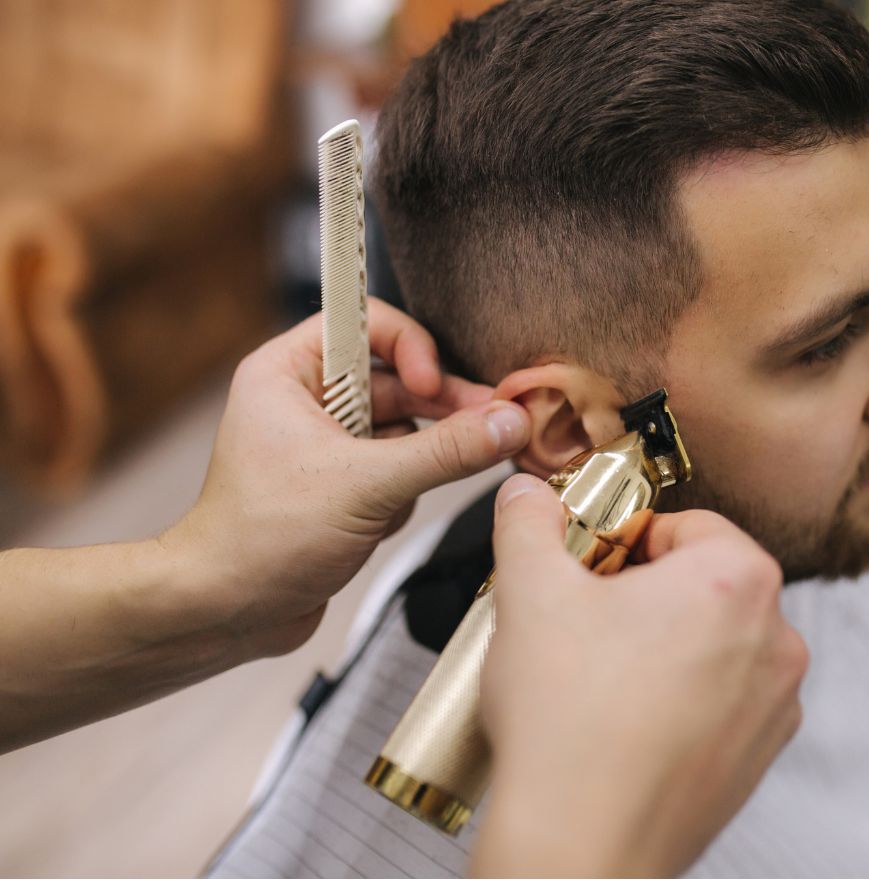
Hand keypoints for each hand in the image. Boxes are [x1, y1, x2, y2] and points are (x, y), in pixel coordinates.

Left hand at [160, 298, 530, 657]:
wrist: (225, 612)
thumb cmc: (261, 538)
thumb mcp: (366, 486)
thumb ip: (445, 451)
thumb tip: (508, 422)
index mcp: (288, 373)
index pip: (365, 322)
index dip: (410, 346)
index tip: (435, 383)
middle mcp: (307, 401)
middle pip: (398, 379)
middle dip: (440, 407)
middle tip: (493, 424)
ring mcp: (327, 446)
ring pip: (406, 428)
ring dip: (421, 460)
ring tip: (420, 488)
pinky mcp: (344, 487)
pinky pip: (400, 469)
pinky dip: (404, 494)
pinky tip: (383, 523)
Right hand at [472, 475, 807, 876]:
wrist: (582, 846)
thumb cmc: (569, 724)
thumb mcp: (530, 592)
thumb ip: (529, 523)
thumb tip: (527, 494)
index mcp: (738, 578)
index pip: (685, 523)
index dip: (626, 540)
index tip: (590, 569)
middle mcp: (777, 637)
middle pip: (705, 582)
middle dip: (644, 592)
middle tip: (584, 620)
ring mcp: (775, 704)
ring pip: (714, 643)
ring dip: (664, 646)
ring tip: (598, 677)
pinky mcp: (759, 756)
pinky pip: (721, 701)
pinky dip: (681, 700)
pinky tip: (624, 722)